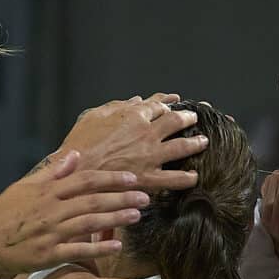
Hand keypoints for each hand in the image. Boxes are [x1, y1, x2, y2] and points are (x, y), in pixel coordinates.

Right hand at [0, 152, 148, 272]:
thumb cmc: (4, 213)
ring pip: (90, 222)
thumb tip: (74, 155)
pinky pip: (78, 250)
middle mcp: (52, 210)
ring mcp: (50, 233)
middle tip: (145, 197)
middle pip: (93, 200)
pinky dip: (98, 249)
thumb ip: (53, 172)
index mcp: (48, 192)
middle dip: (122, 198)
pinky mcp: (48, 255)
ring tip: (136, 216)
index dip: (111, 179)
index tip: (132, 178)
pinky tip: (116, 247)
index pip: (86, 180)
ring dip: (115, 219)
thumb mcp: (26, 186)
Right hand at [58, 93, 204, 191]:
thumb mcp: (92, 117)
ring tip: (203, 141)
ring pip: (182, 146)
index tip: (172, 105)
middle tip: (193, 119)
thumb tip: (134, 101)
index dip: (167, 104)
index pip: (157, 105)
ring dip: (196, 143)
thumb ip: (115, 107)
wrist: (75, 174)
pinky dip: (187, 178)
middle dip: (187, 118)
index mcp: (132, 116)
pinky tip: (193, 177)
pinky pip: (175, 178)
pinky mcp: (149, 178)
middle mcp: (146, 133)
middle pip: (176, 121)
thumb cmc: (78, 145)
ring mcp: (150, 156)